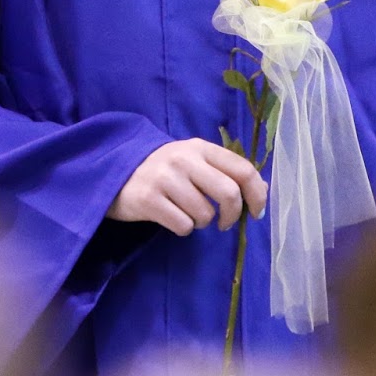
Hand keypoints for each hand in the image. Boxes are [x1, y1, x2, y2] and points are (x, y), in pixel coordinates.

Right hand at [107, 139, 268, 235]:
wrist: (114, 170)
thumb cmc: (163, 169)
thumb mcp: (193, 161)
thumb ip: (224, 171)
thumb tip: (262, 192)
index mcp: (200, 147)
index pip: (242, 168)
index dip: (257, 194)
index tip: (256, 212)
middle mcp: (184, 159)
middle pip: (228, 193)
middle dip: (232, 216)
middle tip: (224, 223)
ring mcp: (165, 178)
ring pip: (205, 215)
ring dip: (201, 223)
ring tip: (187, 214)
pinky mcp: (148, 199)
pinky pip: (183, 226)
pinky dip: (183, 228)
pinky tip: (171, 217)